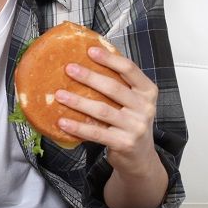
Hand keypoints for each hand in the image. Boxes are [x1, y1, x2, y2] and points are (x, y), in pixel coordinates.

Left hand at [54, 46, 161, 178]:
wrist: (141, 157)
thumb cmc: (131, 122)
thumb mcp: (133, 101)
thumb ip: (119, 84)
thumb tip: (87, 61)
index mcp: (147, 91)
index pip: (129, 69)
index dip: (109, 59)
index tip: (90, 50)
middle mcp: (145, 108)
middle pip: (113, 88)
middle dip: (89, 77)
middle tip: (69, 69)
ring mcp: (135, 127)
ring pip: (102, 110)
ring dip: (78, 101)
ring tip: (59, 94)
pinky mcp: (124, 143)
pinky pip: (96, 133)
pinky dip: (77, 127)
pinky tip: (62, 121)